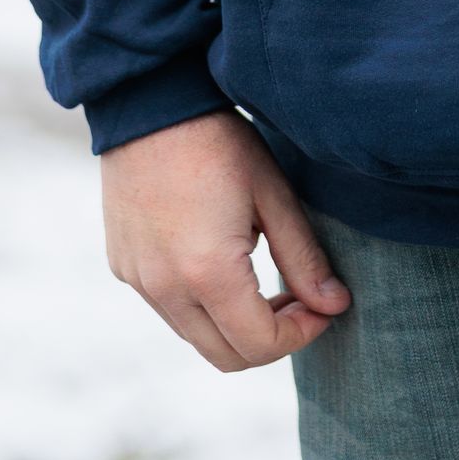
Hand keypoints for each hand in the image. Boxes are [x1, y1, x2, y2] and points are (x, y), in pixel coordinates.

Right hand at [100, 107, 350, 371]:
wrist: (149, 102)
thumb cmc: (218, 141)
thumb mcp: (272, 194)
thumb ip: (304, 259)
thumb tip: (335, 307)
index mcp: (207, 273)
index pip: (260, 346)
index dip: (300, 335)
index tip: (323, 307)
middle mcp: (164, 289)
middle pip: (226, 357)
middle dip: (270, 340)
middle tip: (298, 299)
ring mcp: (138, 280)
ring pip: (196, 337)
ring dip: (234, 325)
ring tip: (263, 279)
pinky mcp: (124, 265)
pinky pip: (168, 309)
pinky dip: (201, 305)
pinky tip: (221, 260)